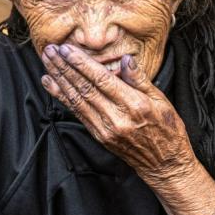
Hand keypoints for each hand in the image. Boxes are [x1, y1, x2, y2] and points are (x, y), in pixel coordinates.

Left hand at [40, 43, 196, 182]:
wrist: (164, 165)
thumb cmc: (167, 130)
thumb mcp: (162, 101)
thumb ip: (141, 79)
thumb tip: (126, 59)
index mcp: (134, 105)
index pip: (101, 80)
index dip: (82, 64)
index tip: (67, 49)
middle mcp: (116, 117)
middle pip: (84, 87)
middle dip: (64, 67)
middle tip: (50, 50)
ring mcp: (104, 128)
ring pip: (76, 99)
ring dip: (59, 78)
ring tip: (47, 62)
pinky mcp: (98, 135)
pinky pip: (76, 112)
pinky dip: (61, 96)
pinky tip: (51, 83)